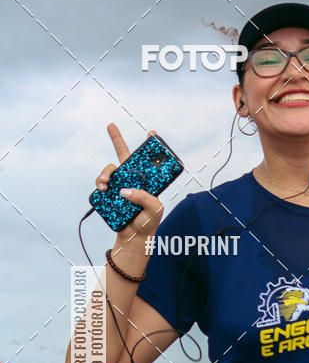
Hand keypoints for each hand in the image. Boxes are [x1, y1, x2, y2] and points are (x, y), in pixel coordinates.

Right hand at [95, 122, 164, 242]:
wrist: (134, 237)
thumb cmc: (148, 222)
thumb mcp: (154, 210)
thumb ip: (144, 198)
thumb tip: (125, 190)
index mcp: (147, 181)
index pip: (148, 162)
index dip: (150, 147)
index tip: (151, 133)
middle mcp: (133, 179)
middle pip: (124, 156)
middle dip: (116, 138)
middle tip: (110, 125)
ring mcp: (120, 185)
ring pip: (111, 170)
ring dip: (105, 172)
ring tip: (104, 183)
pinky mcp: (110, 193)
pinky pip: (102, 182)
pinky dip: (99, 182)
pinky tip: (101, 188)